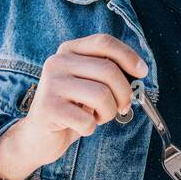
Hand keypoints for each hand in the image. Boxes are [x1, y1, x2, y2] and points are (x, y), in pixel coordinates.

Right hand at [0, 34, 147, 179]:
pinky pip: (87, 120)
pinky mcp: (49, 108)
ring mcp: (51, 84)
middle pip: (108, 70)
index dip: (128, 56)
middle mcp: (57, 62)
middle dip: (124, 93)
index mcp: (69, 51)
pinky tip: (81, 126)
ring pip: (101, 95)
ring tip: (98, 117)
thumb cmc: (71, 109)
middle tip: (123, 107)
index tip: (142, 72)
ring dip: (109, 113)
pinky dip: (91, 128)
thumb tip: (139, 71)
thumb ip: (107, 72)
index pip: (104, 42)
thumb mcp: (89, 83)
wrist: (38, 137)